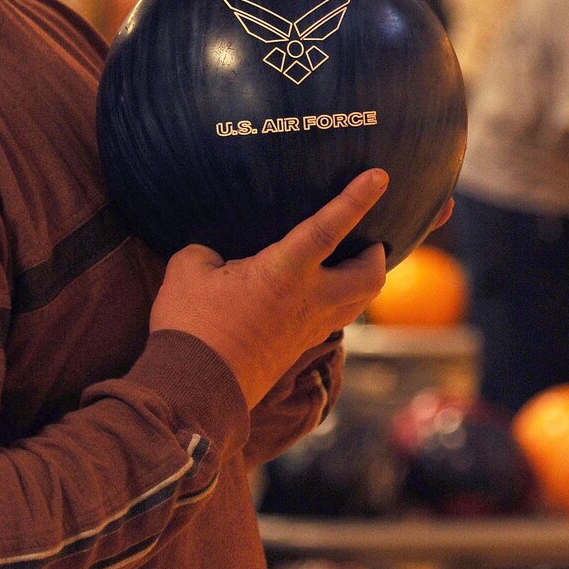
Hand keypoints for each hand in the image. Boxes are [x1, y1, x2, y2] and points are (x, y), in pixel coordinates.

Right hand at [150, 171, 390, 407]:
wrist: (194, 390)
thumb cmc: (190, 327)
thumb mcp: (188, 270)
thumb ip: (208, 251)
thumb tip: (215, 255)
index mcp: (285, 272)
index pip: (329, 227)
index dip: (356, 199)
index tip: (380, 177)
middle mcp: (310, 300)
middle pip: (370, 274)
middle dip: (377, 252)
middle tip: (366, 237)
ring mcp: (310, 328)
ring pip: (360, 302)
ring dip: (364, 278)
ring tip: (350, 262)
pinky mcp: (300, 347)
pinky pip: (336, 319)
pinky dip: (341, 301)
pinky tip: (318, 293)